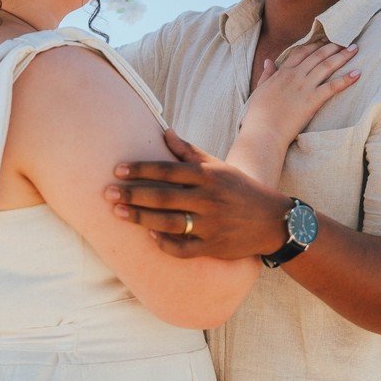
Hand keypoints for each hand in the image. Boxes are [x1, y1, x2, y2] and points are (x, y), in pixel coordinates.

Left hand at [106, 129, 293, 258]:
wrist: (273, 220)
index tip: (118, 170)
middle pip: (163, 196)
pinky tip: (149, 236)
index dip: (141, 169)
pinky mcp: (214, 247)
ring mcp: (211, 225)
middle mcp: (209, 199)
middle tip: (107, 192)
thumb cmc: (240, 188)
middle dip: (133, 194)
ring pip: (169, 223)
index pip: (168, 170)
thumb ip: (189, 152)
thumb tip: (165, 131)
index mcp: (208, 176)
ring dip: (141, 218)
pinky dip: (165, 243)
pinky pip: (184, 249)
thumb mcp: (218, 166)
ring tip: (118, 213)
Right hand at [243, 41, 359, 144]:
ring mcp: (305, 87)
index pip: (301, 53)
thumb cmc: (258, 114)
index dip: (314, 45)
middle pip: (317, 56)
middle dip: (332, 46)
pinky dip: (346, 79)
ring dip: (342, 56)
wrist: (264, 131)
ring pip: (327, 66)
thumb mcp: (259, 89)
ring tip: (354, 49)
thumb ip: (266, 74)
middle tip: (345, 41)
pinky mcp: (313, 100)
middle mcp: (295, 76)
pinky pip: (333, 86)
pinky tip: (357, 74)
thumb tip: (268, 61)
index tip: (324, 41)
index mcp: (282, 73)